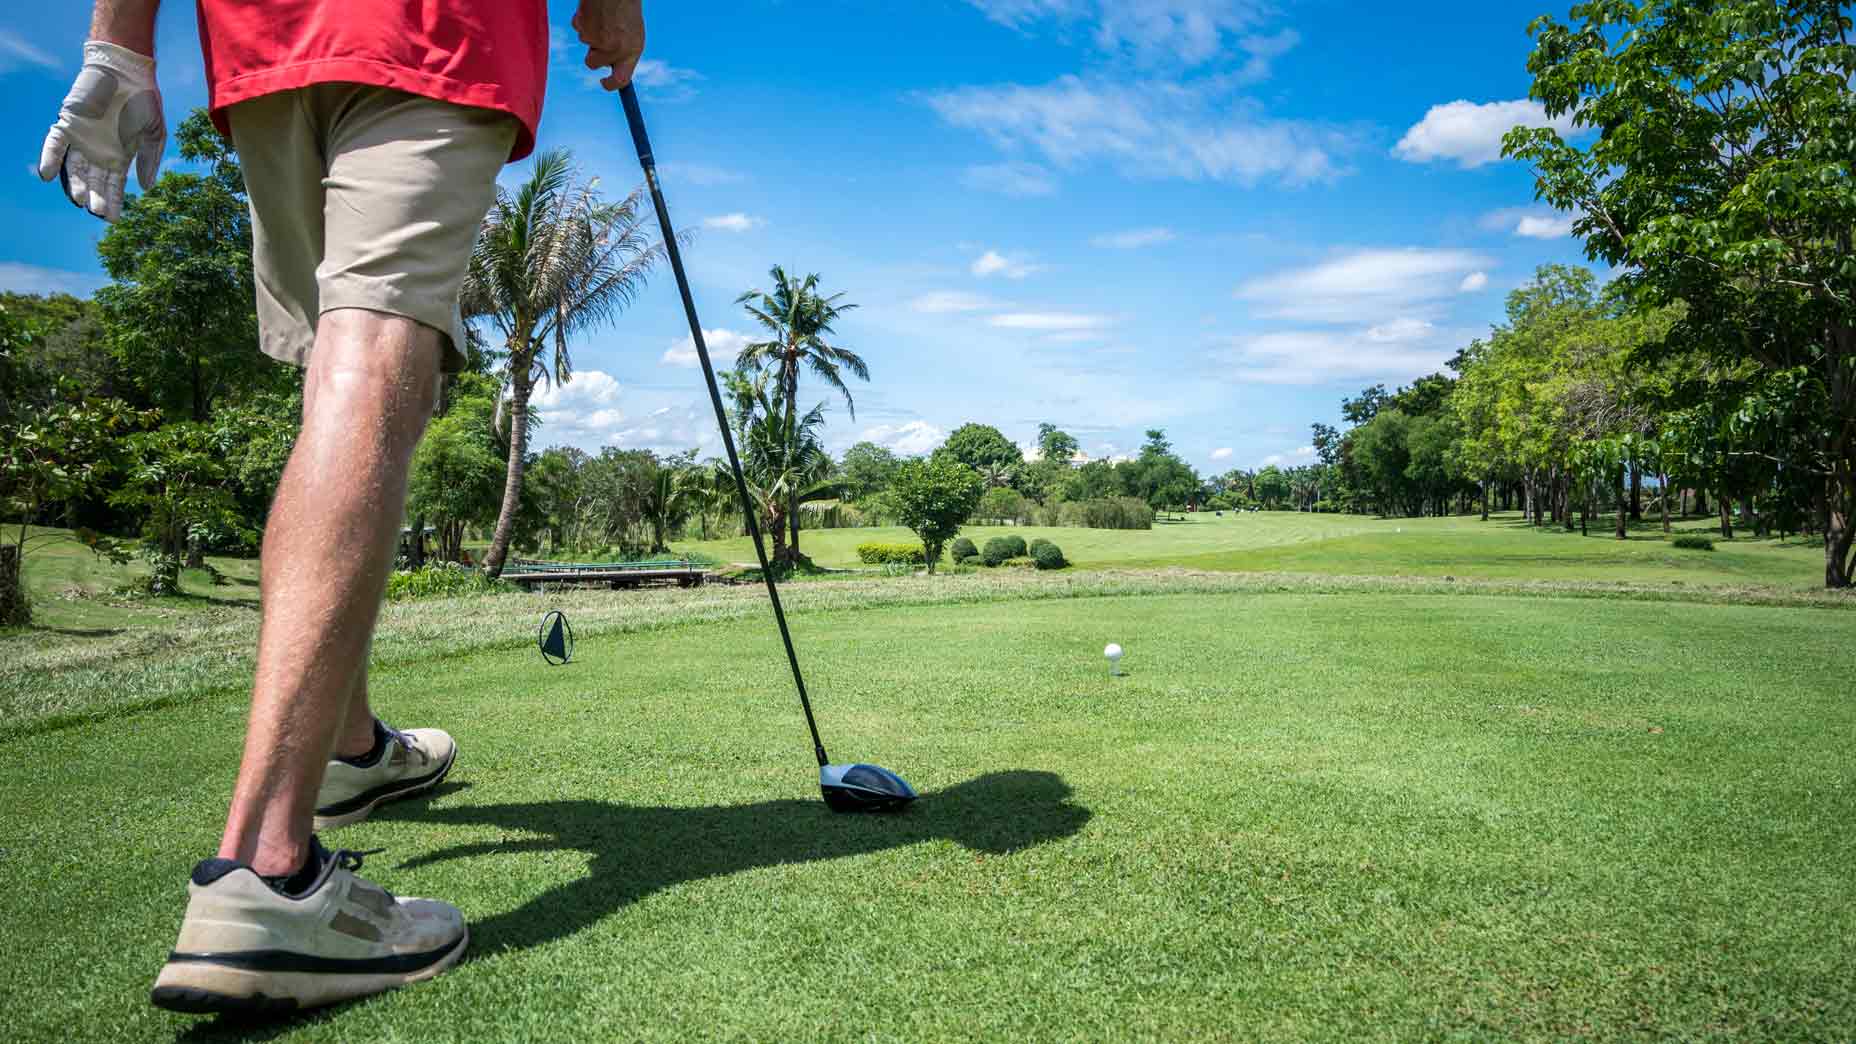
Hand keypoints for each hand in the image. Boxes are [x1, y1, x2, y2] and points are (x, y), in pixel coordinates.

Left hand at [38, 41, 165, 222]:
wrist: (127, 70)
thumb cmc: (145, 101)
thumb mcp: (156, 134)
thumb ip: (150, 161)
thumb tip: (146, 188)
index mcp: (120, 156)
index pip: (114, 185)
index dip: (113, 201)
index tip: (112, 219)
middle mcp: (99, 151)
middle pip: (93, 180)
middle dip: (95, 197)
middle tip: (96, 210)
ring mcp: (83, 139)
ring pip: (74, 168)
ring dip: (75, 184)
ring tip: (79, 199)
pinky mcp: (68, 124)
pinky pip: (55, 144)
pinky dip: (49, 158)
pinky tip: (45, 175)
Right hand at [573, 0, 644, 90]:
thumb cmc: (625, 6)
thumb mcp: (630, 31)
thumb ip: (622, 49)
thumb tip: (611, 66)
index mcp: (633, 50)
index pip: (621, 80)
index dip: (611, 85)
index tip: (604, 83)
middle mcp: (617, 49)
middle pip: (593, 63)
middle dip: (591, 53)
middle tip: (598, 38)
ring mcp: (600, 40)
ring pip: (585, 42)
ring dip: (588, 30)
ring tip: (601, 15)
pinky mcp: (585, 29)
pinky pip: (578, 27)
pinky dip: (583, 18)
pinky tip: (594, 8)